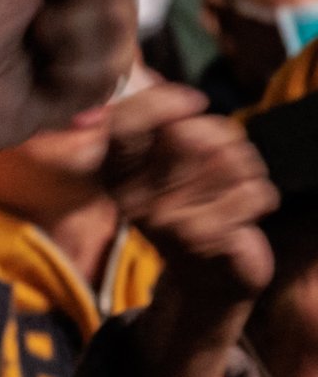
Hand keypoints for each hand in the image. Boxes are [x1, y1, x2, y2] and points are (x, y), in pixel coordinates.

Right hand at [101, 84, 274, 376]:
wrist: (207, 279)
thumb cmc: (190, 206)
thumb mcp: (162, 165)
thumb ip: (158, 126)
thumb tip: (151, 98)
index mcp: (115, 175)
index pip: (123, 121)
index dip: (163, 101)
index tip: (193, 102)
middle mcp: (132, 198)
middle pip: (191, 134)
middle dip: (222, 139)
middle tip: (221, 162)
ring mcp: (166, 220)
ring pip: (231, 160)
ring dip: (246, 171)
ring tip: (233, 190)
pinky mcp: (205, 238)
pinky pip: (256, 192)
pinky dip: (261, 199)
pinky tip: (243, 215)